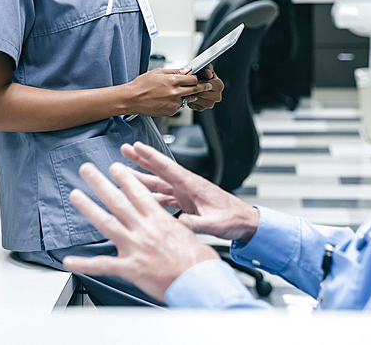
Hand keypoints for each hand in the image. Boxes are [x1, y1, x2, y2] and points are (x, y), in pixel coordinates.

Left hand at [62, 162, 218, 301]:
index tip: (114, 167)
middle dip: (100, 183)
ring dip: (88, 208)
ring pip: (106, 223)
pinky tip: (69, 261)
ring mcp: (135, 247)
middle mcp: (144, 230)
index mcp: (158, 220)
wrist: (199, 281)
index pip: (137, 193)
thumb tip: (173, 222)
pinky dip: (84, 264)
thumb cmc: (198, 261)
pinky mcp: (130, 268)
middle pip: (117, 201)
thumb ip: (173, 226)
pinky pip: (102, 265)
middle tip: (86, 170)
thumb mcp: (189, 233)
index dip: (124, 178)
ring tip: (76, 196)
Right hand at [121, 142, 259, 242]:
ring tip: (125, 170)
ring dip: (142, 176)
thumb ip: (196, 223)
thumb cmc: (233, 219)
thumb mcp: (214, 224)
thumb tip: (178, 224)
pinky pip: (164, 195)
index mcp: (193, 186)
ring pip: (159, 182)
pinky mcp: (186, 201)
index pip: (168, 167)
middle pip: (160, 170)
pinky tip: (140, 195)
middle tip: (126, 149)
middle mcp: (187, 186)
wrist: (245, 222)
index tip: (137, 146)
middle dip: (142, 159)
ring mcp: (186, 193)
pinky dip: (151, 194)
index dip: (151, 156)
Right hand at [124, 68, 213, 116]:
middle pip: (195, 90)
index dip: (198, 78)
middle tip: (206, 86)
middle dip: (202, 87)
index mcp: (172, 81)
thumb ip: (175, 71)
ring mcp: (173, 103)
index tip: (201, 78)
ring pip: (188, 98)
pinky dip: (178, 102)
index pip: (193, 79)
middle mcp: (175, 93)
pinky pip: (179, 106)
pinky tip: (168, 98)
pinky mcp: (170, 111)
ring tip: (179, 92)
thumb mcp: (158, 72)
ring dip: (188, 95)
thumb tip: (186, 69)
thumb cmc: (142, 85)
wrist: (132, 99)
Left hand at [178, 65, 223, 110]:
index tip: (195, 79)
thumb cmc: (202, 73)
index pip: (208, 85)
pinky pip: (194, 106)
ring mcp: (210, 103)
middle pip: (203, 94)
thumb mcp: (205, 67)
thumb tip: (208, 74)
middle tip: (189, 84)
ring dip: (191, 94)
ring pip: (198, 101)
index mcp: (219, 85)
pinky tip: (189, 94)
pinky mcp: (202, 108)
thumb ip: (206, 69)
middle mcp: (217, 96)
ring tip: (188, 89)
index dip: (199, 82)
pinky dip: (189, 100)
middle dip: (195, 88)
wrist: (197, 80)